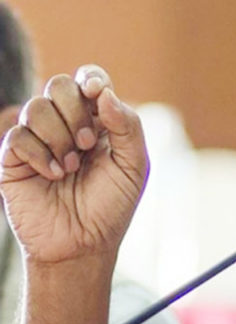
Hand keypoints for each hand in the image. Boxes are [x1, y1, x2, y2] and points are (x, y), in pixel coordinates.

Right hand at [0, 64, 148, 263]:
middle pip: (59, 85)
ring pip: (37, 107)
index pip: (90, 81)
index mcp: (98, 122)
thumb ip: (127, 126)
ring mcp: (38, 140)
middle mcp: (67, 125)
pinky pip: (18, 135)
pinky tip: (54, 174)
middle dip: (75, 111)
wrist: (82, 244)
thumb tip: (103, 93)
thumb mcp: (133, 165)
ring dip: (59, 136)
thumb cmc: (111, 205)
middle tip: (86, 144)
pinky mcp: (13, 159)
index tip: (95, 91)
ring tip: (71, 168)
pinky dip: (40, 153)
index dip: (91, 79)